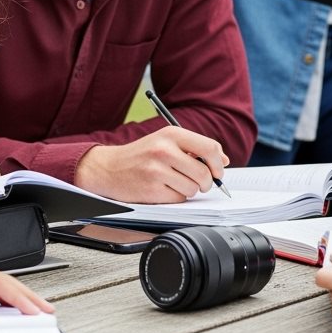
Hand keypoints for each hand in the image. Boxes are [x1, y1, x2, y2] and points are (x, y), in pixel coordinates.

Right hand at [75, 126, 228, 202]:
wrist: (109, 168)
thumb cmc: (141, 155)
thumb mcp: (165, 142)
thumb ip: (194, 148)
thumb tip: (222, 160)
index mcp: (171, 134)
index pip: (210, 148)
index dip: (218, 164)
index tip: (217, 171)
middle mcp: (164, 149)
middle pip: (204, 173)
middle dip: (205, 182)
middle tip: (197, 182)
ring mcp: (157, 170)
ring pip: (193, 188)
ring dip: (187, 190)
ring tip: (173, 182)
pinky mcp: (151, 189)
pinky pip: (178, 199)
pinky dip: (174, 197)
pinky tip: (162, 188)